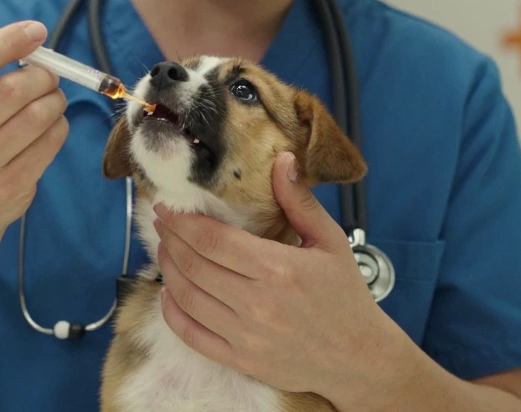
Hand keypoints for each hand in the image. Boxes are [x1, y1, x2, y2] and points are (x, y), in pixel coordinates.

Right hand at [0, 3, 68, 237]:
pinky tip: (47, 127)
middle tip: (47, 73)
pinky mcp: (10, 186)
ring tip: (48, 99)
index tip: (35, 31)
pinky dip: (58, 126)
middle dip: (41, 74)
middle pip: (12, 89)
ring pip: (38, 115)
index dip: (8, 41)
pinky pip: (51, 142)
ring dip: (54, 99)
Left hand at [152, 151, 394, 395]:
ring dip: (168, 270)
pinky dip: (172, 311)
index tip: (166, 206)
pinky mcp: (240, 360)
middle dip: (170, 240)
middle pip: (194, 265)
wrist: (359, 360)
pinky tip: (168, 292)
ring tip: (164, 250)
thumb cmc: (345, 296)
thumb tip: (281, 159)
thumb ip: (300, 201)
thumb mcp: (330, 242)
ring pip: (186, 298)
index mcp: (278, 269)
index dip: (182, 221)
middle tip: (162, 223)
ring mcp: (245, 336)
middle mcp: (257, 304)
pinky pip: (191, 335)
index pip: (212, 240)